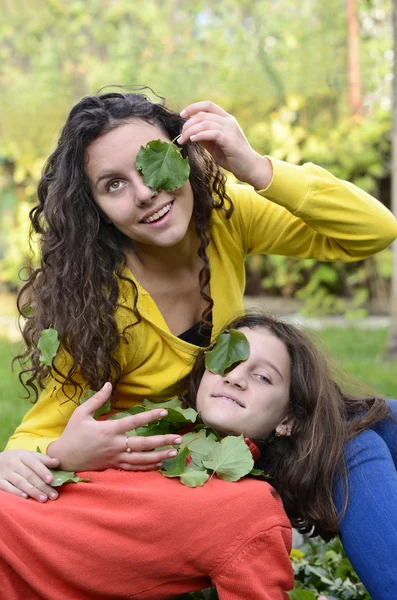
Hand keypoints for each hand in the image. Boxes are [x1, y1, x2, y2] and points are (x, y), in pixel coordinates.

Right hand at [0, 449, 59, 501]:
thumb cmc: (17, 459)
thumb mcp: (28, 455)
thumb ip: (43, 459)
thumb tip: (58, 462)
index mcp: (22, 455)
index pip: (34, 462)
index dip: (43, 471)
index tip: (51, 480)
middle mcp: (13, 463)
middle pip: (29, 475)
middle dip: (42, 486)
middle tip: (53, 495)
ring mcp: (5, 472)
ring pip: (20, 482)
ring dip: (33, 491)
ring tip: (44, 499)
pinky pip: (7, 487)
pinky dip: (16, 492)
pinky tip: (26, 497)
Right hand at [47, 383, 182, 471]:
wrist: (63, 458)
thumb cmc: (72, 434)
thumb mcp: (81, 413)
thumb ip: (97, 399)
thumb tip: (108, 384)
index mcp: (108, 430)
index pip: (133, 422)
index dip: (149, 416)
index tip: (164, 412)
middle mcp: (115, 445)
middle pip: (143, 444)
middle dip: (162, 440)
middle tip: (179, 438)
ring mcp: (115, 457)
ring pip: (141, 459)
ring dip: (159, 456)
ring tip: (174, 452)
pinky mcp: (114, 466)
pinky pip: (133, 468)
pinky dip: (147, 467)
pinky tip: (159, 464)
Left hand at [178, 100, 272, 187]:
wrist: (249, 168)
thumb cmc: (231, 157)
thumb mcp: (214, 145)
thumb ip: (204, 137)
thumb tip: (189, 132)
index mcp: (226, 119)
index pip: (208, 105)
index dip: (193, 107)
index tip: (182, 114)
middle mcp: (229, 121)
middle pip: (203, 115)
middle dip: (188, 124)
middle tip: (180, 137)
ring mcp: (231, 130)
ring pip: (206, 123)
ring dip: (191, 131)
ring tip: (183, 140)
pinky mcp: (231, 141)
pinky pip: (213, 133)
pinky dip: (200, 135)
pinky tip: (193, 140)